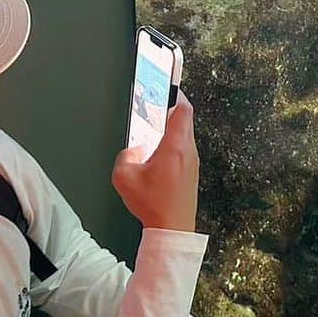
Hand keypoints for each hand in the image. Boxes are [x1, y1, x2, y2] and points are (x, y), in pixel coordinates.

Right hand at [111, 91, 198, 232]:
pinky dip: (173, 144)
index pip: (184, 109)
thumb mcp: (125, 178)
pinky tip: (158, 154)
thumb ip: (124, 156)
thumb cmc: (154, 206)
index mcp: (175, 146)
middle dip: (170, 111)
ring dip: (171, 129)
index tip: (169, 87)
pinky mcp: (192, 173)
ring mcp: (193, 163)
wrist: (172, 229)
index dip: (176, 95)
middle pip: (185, 120)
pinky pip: (184, 150)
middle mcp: (188, 152)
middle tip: (157, 106)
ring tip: (154, 130)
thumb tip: (131, 150)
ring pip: (185, 136)